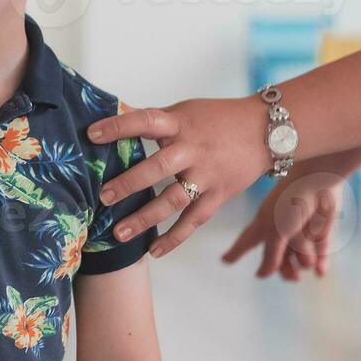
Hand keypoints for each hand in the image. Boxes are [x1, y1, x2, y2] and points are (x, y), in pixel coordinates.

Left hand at [88, 98, 272, 257]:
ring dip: (145, 218)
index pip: (145, 121)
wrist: (269, 130)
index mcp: (180, 124)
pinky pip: (194, 221)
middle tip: (102, 196)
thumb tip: (113, 111)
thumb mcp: (184, 111)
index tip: (91, 134)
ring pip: (175, 200)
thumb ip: (151, 119)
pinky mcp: (219, 196)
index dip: (118, 126)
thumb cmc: (218, 118)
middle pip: (159, 167)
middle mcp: (193, 150)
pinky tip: (153, 250)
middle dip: (129, 183)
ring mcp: (207, 175)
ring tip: (118, 233)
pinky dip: (174, 237)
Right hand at [222, 172, 341, 279]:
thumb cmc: (290, 204)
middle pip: (278, 260)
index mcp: (262, 227)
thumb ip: (270, 257)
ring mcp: (300, 233)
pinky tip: (321, 272)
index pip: (245, 243)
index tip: (225, 260)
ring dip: (305, 261)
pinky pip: (320, 255)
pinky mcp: (320, 232)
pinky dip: (321, 264)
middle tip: (292, 277)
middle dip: (285, 271)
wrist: (319, 183)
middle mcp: (279, 232)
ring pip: (300, 260)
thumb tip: (261, 276)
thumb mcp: (275, 233)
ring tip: (309, 257)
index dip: (235, 252)